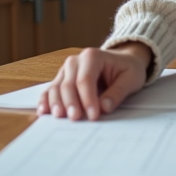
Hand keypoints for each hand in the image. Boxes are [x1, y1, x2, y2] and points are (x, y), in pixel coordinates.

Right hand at [37, 42, 151, 120]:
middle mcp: (76, 60)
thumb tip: (104, 107)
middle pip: (68, 84)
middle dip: (71, 103)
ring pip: (56, 87)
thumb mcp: (131, 78)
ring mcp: (66, 70)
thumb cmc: (127, 69)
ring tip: (59, 117)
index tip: (93, 116)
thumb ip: (118, 92)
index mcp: (93, 56)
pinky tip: (44, 111)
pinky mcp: (62, 79)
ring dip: (56, 103)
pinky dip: (46, 101)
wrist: (123, 61)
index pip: (86, 80)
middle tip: (75, 118)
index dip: (87, 99)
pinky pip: (50, 90)